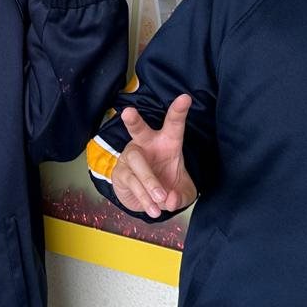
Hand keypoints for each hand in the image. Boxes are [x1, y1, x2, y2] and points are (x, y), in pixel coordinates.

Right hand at [110, 96, 198, 217]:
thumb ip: (179, 196)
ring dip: (150, 181)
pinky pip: (132, 183)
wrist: (147, 199)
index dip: (178, 111)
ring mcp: (131, 158)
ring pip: (137, 164)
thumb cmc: (167, 185)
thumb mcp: (182, 192)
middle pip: (138, 130)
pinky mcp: (121, 173)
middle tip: (128, 112)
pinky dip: (145, 198)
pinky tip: (153, 208)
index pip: (173, 124)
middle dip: (134, 121)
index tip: (185, 98)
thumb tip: (168, 199)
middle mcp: (146, 145)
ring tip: (160, 198)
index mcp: (167, 142)